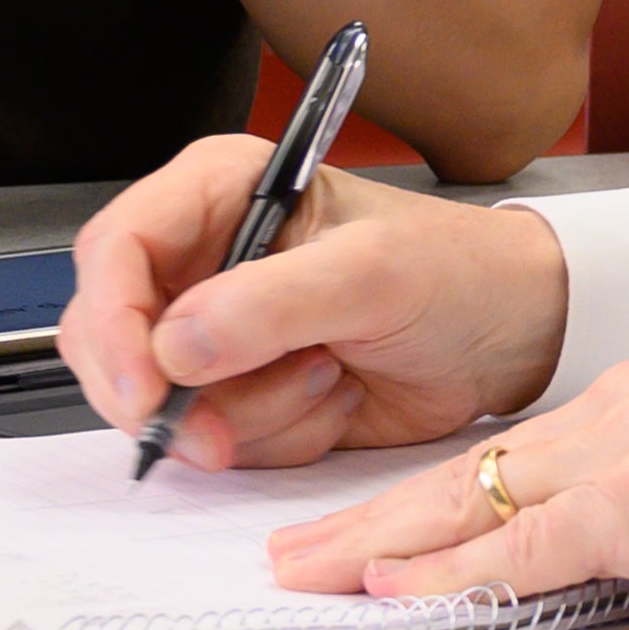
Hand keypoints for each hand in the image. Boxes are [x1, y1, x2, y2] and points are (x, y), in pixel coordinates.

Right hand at [56, 144, 570, 467]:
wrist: (516, 334)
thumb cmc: (458, 272)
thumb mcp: (373, 274)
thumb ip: (271, 303)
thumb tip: (177, 345)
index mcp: (221, 192)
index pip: (117, 251)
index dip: (114, 324)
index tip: (149, 387)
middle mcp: (206, 259)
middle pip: (112, 339)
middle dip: (168, 397)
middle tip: (222, 434)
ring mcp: (221, 333)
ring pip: (165, 402)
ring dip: (250, 414)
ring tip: (331, 373)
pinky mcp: (245, 392)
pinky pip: (218, 437)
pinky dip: (279, 436)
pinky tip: (335, 397)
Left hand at [257, 338, 628, 629]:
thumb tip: (562, 545)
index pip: (520, 445)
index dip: (435, 493)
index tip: (373, 525)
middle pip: (480, 464)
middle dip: (377, 515)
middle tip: (297, 548)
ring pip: (483, 497)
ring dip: (388, 545)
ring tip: (316, 572)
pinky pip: (527, 545)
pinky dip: (454, 574)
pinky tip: (398, 591)